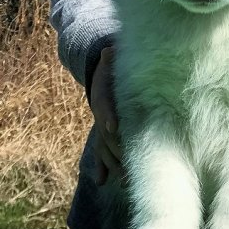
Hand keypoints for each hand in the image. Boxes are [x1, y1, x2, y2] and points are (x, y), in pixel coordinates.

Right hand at [89, 46, 124, 185]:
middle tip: (128, 160)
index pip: (103, 105)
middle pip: (104, 133)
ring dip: (112, 162)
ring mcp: (101, 126)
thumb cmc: (114, 69)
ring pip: (103, 147)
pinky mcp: (104, 136)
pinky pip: (101, 153)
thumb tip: (109, 48)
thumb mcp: (112, 62)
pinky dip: (102, 168)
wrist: (101, 77)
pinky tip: (102, 181)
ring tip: (123, 176)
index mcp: (102, 94)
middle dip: (115, 148)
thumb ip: (112, 58)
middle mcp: (100, 113)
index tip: (112, 127)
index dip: (108, 116)